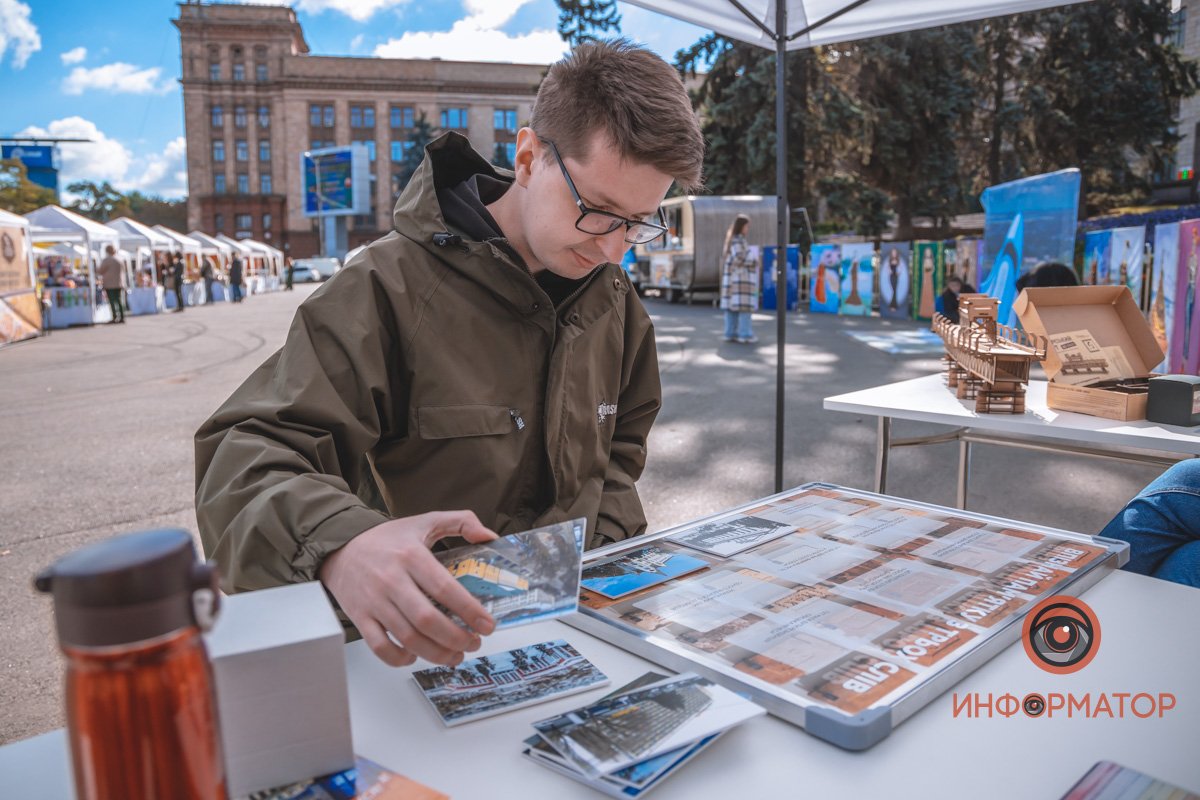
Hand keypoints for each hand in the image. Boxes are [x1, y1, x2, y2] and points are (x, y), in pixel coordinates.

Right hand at [319, 510, 498, 667]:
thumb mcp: (425, 521)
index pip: (445, 588)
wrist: (341, 546)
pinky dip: (400, 658)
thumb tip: (489, 536)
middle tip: (474, 643)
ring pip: (408, 638)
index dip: (470, 611)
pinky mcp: (360, 617)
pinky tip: (416, 656)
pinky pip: (380, 647)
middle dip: (457, 638)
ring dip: (436, 653)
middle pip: (428, 620)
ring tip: (455, 655)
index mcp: (411, 555)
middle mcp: (391, 580)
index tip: (487, 625)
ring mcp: (374, 601)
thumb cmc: (387, 539)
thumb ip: (461, 521)